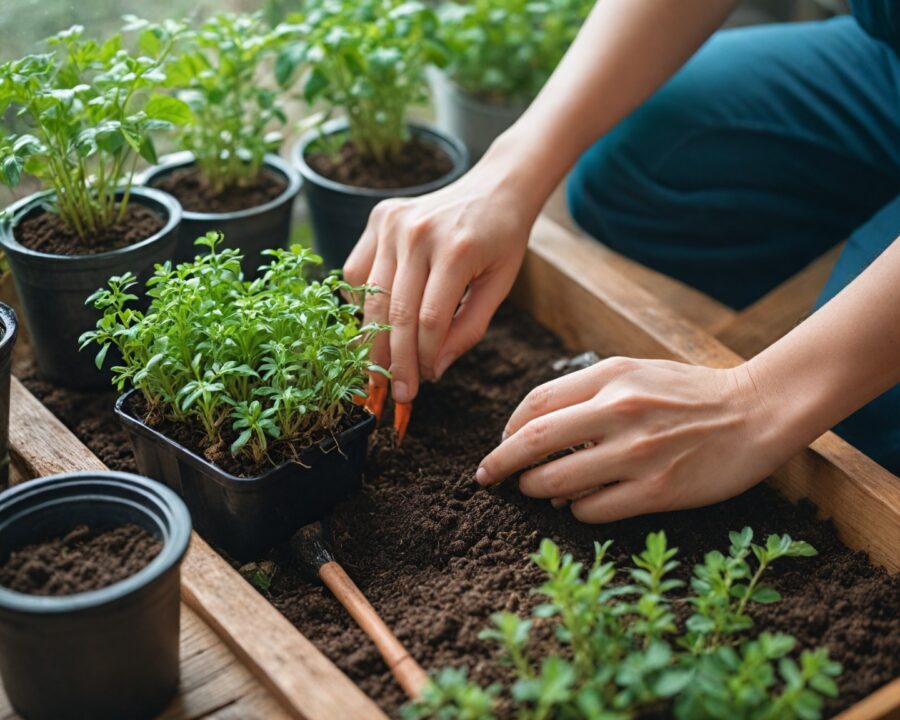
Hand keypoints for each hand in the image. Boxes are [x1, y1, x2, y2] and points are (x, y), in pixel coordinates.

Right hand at [344, 156, 537, 403]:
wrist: (496, 186)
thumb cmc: (502, 240)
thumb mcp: (499, 286)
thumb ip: (468, 330)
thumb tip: (433, 370)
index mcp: (457, 250)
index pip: (429, 320)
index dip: (421, 359)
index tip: (419, 387)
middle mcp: (418, 233)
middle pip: (394, 312)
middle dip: (391, 361)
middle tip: (391, 395)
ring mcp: (393, 223)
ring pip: (370, 296)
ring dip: (371, 340)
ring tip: (376, 372)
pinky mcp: (379, 218)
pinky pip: (356, 271)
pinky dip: (360, 302)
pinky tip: (373, 324)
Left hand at [475, 357, 793, 522]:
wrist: (757, 411)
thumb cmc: (690, 393)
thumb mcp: (637, 371)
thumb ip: (588, 392)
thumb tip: (536, 433)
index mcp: (611, 376)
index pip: (536, 403)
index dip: (508, 428)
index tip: (501, 443)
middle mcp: (619, 411)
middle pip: (533, 441)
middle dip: (500, 463)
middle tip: (487, 477)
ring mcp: (638, 453)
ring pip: (556, 481)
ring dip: (535, 491)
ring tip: (535, 492)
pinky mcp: (657, 491)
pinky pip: (592, 509)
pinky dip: (574, 510)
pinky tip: (578, 504)